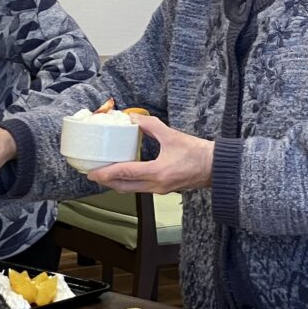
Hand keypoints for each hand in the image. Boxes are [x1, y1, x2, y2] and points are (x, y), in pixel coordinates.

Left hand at [88, 115, 213, 193]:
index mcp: (158, 172)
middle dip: (106, 181)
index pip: (125, 173)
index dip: (106, 172)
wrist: (215, 167)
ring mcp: (159, 190)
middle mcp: (156, 184)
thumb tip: (133, 118)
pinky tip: (124, 174)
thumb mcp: (172, 135)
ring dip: (116, 183)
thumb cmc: (197, 153)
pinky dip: (128, 183)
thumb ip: (151, 126)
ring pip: (131, 190)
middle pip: (124, 186)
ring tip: (104, 175)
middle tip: (92, 174)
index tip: (93, 172)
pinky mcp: (163, 189)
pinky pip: (140, 189)